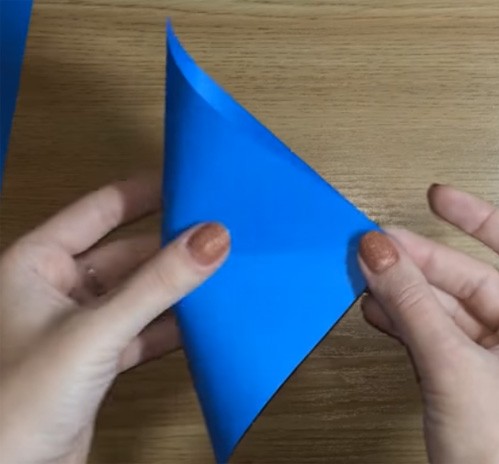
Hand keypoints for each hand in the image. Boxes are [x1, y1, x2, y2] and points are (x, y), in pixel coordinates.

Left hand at [0, 175, 229, 463]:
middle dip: (170, 245)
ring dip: (176, 286)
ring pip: (139, 292)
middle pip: (128, 252)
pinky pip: (144, 327)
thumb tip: (210, 239)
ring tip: (219, 270)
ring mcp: (81, 323)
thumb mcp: (96, 330)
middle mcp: (58, 288)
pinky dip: (172, 324)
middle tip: (216, 232)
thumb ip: (157, 285)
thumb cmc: (18, 403)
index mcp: (38, 263)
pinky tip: (203, 318)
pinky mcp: (99, 357)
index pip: (100, 209)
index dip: (144, 192)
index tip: (186, 181)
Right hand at [359, 185, 498, 463]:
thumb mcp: (451, 367)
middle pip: (464, 280)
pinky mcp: (461, 376)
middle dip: (416, 262)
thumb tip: (378, 254)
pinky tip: (375, 310)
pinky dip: (400, 322)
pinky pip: (428, 334)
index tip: (435, 197)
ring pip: (440, 308)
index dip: (473, 218)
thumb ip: (411, 305)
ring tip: (366, 276)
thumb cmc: (498, 454)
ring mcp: (488, 357)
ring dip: (400, 293)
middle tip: (375, 246)